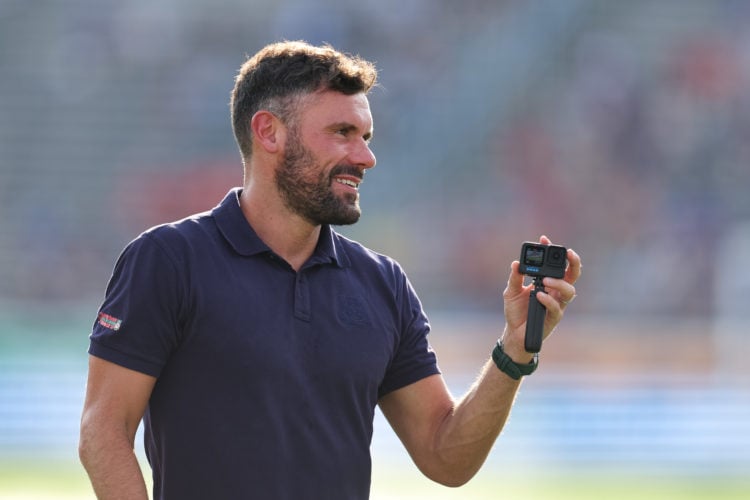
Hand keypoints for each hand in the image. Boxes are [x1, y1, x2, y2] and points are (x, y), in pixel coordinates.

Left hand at [501, 235, 581, 360]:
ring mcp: (557, 304)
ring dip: (559, 283)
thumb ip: (514, 278)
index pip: (555, 263)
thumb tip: (516, 264)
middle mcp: (556, 291)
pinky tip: (538, 295)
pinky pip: (557, 308)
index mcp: (548, 282)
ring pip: (570, 291)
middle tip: (567, 253)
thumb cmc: (516, 311)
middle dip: (574, 262)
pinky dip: (548, 300)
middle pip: (572, 274)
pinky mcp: (553, 318)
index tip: (544, 239)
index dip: (552, 250)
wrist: (514, 333)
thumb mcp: (510, 291)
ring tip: (545, 280)